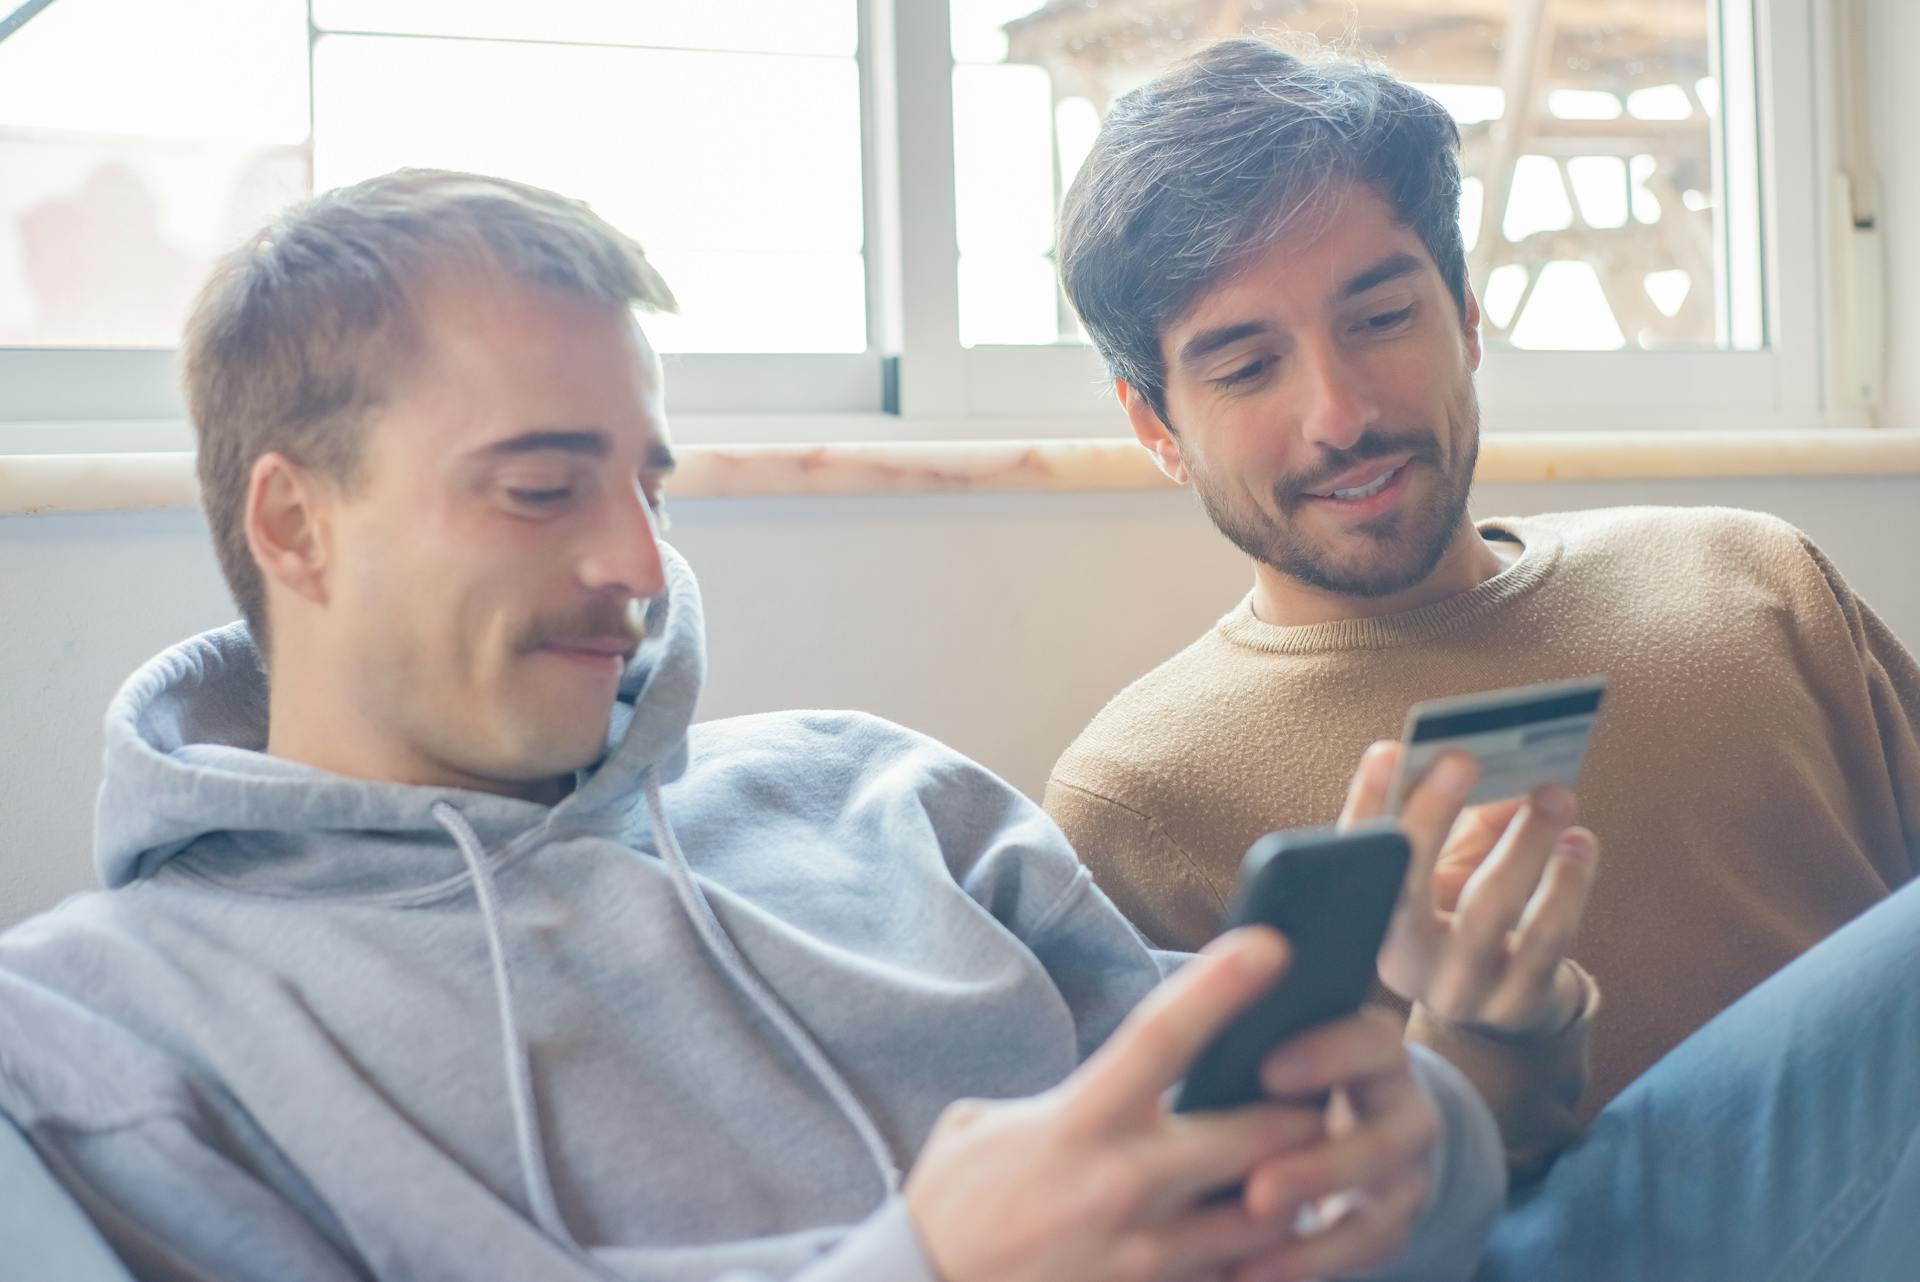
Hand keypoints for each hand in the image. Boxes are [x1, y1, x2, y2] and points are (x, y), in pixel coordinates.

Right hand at [905, 929, 1327, 1281]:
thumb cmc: (954, 1210)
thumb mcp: (983, 1128)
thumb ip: (1061, 1100)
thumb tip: (1113, 1082)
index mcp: (1079, 1122)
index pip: (1162, 1036)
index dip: (1221, 985)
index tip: (1272, 944)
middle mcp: (1123, 1186)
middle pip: (1258, 1135)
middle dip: (1303, 1117)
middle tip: (1318, 1102)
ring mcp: (1146, 1260)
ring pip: (1268, 1221)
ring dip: (1291, 1197)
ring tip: (1297, 1179)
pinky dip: (1257, 1264)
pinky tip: (1256, 1249)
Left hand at [1237, 1010, 1442, 1281]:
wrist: (1330, 1130)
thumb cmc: (1281, 1073)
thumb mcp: (1278, 1048)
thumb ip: (1254, 1045)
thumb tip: (1195, 1042)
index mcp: (1374, 1049)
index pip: (1371, 1041)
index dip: (1326, 1057)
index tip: (1266, 1074)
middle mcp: (1406, 1109)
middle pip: (1384, 1141)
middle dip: (1319, 1170)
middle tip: (1259, 1191)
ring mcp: (1408, 1174)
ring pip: (1380, 1211)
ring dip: (1314, 1240)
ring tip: (1247, 1252)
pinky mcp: (1394, 1224)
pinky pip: (1365, 1250)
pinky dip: (1308, 1264)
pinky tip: (1249, 1274)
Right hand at [1344, 742, 1598, 1037]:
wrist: (1502, 1003)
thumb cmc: (1467, 914)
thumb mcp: (1449, 868)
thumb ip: (1464, 819)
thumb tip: (1502, 768)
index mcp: (1372, 917)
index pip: (1357, 855)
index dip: (1367, 803)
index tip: (1388, 751)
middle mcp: (1403, 960)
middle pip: (1409, 885)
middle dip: (1434, 814)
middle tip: (1465, 759)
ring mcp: (1458, 988)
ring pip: (1489, 907)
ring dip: (1524, 842)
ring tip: (1554, 795)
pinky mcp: (1515, 1002)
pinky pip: (1546, 937)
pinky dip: (1567, 883)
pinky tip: (1579, 844)